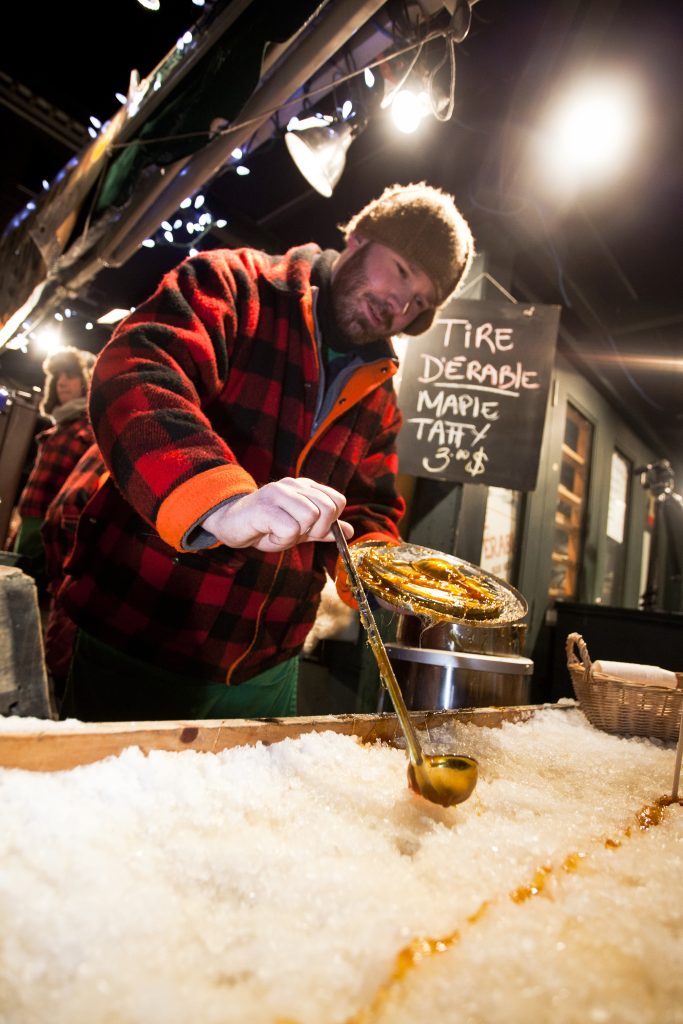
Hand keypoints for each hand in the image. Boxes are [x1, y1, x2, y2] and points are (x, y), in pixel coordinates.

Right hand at [203, 477, 353, 552]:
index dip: (331, 522)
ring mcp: (278, 493)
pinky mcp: (264, 507)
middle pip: (328, 509)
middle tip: (294, 534)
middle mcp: (293, 485)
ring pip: (310, 518)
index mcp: (305, 487)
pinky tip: (267, 535)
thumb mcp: (299, 530)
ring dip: (295, 536)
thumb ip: (323, 530)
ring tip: (277, 533)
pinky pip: (289, 530)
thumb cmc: (265, 527)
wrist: (230, 525)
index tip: (311, 530)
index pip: (337, 501)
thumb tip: (350, 531)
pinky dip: (280, 541)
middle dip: (316, 531)